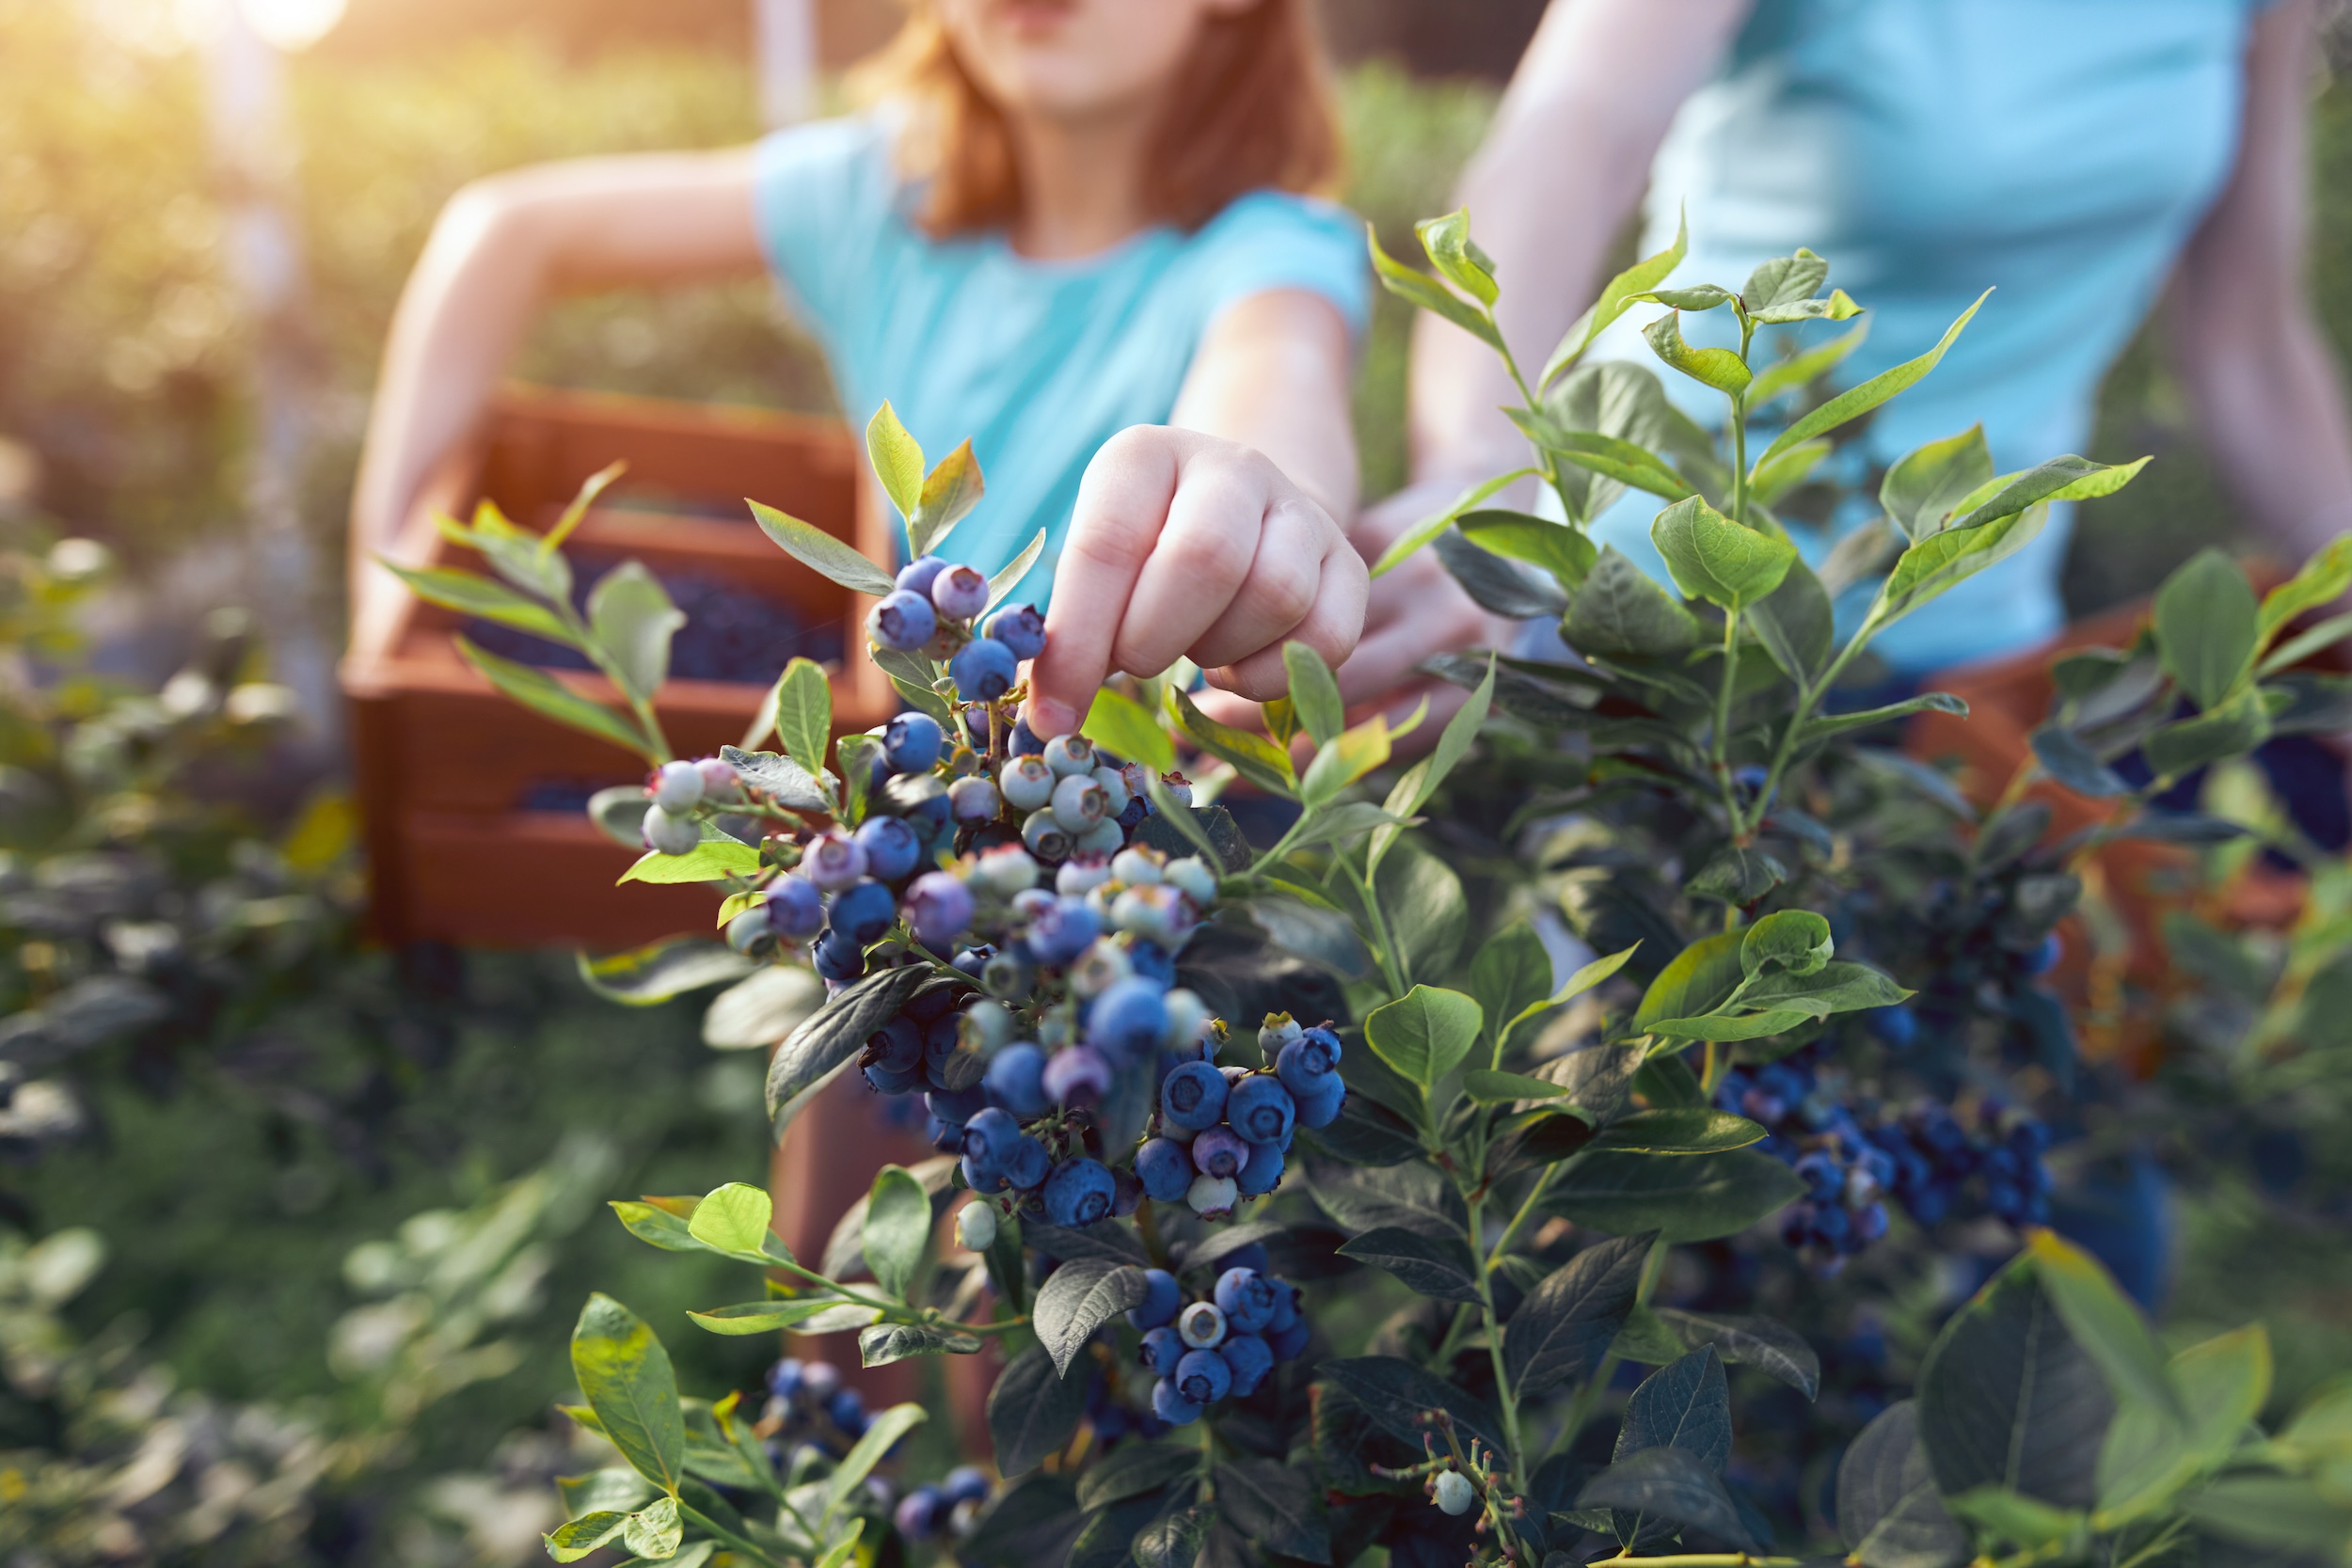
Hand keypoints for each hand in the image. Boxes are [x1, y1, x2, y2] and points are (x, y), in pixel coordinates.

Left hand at [1024, 427, 1367, 737]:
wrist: (1238, 517)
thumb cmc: (1145, 555)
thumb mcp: (1098, 569)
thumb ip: (1071, 631)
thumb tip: (1052, 716)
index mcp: (1145, 456)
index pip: (1107, 544)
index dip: (1080, 640)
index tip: (1056, 711)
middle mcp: (1232, 466)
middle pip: (1206, 558)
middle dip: (1155, 638)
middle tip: (1135, 663)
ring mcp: (1300, 511)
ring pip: (1277, 593)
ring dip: (1220, 652)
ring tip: (1194, 649)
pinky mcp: (1349, 564)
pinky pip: (1327, 637)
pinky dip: (1274, 677)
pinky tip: (1239, 667)